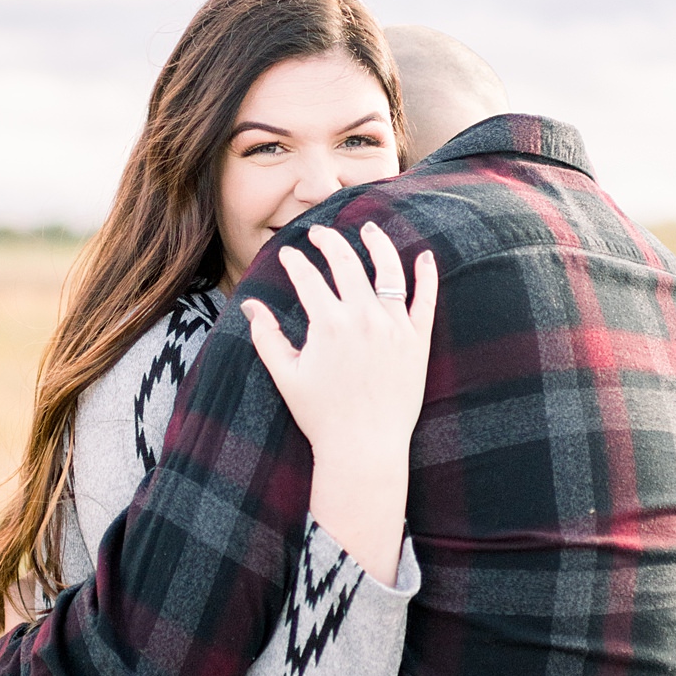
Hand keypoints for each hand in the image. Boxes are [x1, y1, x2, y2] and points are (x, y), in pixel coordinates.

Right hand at [242, 222, 437, 582]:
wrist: (365, 447)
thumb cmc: (321, 416)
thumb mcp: (286, 375)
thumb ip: (266, 336)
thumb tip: (249, 305)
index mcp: (328, 324)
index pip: (308, 277)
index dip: (294, 261)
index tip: (287, 254)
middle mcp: (364, 317)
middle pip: (346, 262)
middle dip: (329, 241)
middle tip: (319, 233)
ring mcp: (394, 327)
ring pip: (389, 271)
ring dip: (377, 243)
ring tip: (368, 228)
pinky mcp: (418, 341)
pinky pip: (425, 300)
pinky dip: (426, 275)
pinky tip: (424, 256)